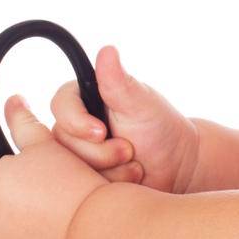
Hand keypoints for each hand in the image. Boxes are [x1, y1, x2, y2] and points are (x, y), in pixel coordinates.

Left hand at [0, 95, 107, 238]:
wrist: (99, 230)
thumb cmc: (76, 184)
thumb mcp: (48, 147)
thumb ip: (25, 124)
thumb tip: (13, 101)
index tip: (21, 168)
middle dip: (9, 194)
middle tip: (40, 189)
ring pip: (3, 226)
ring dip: (20, 218)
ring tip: (54, 210)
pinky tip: (57, 233)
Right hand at [49, 45, 201, 194]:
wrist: (179, 165)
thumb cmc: (161, 127)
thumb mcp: (140, 103)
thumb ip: (118, 81)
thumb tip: (107, 51)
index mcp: (85, 100)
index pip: (60, 105)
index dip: (77, 121)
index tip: (101, 131)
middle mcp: (76, 125)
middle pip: (64, 141)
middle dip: (101, 152)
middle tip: (129, 150)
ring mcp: (80, 154)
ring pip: (74, 167)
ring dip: (109, 169)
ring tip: (134, 163)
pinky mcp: (86, 178)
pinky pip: (83, 187)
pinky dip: (109, 185)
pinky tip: (128, 178)